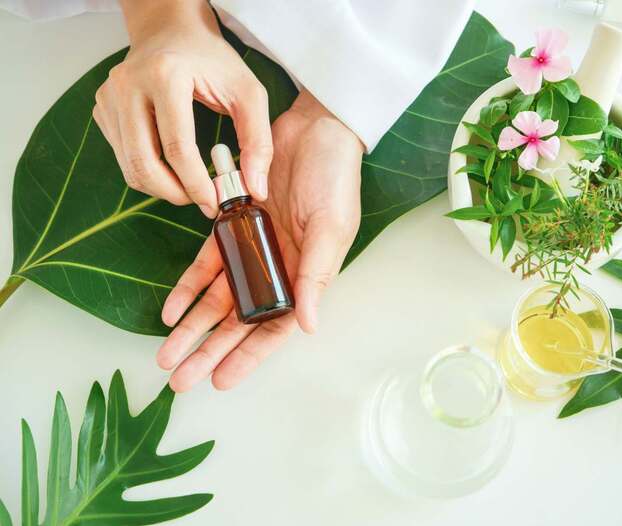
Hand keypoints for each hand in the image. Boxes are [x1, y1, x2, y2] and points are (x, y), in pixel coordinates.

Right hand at [93, 0, 271, 217]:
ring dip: (161, 188)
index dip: (196, 184)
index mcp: (165, 76)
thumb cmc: (212, 60)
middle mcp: (128, 85)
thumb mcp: (249, 93)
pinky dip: (147, 172)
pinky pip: (123, 156)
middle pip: (144, 163)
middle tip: (200, 201)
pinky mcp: (102, 108)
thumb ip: (259, 141)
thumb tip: (255, 189)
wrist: (171, 29)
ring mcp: (109, 97)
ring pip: (130, 166)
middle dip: (174, 193)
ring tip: (189, 186)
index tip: (214, 203)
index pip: (177, 148)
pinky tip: (171, 166)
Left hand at [156, 90, 362, 391]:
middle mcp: (275, 269)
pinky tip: (169, 308)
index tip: (219, 381)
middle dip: (209, 350)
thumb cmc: (334, 180)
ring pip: (216, 298)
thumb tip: (308, 326)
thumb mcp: (330, 229)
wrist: (315, 131)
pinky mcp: (231, 225)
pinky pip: (205, 262)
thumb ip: (315, 276)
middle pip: (237, 321)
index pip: (272, 328)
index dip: (247, 356)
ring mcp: (251, 249)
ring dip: (191, 326)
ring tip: (166, 353)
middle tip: (179, 379)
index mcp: (303, 277)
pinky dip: (188, 285)